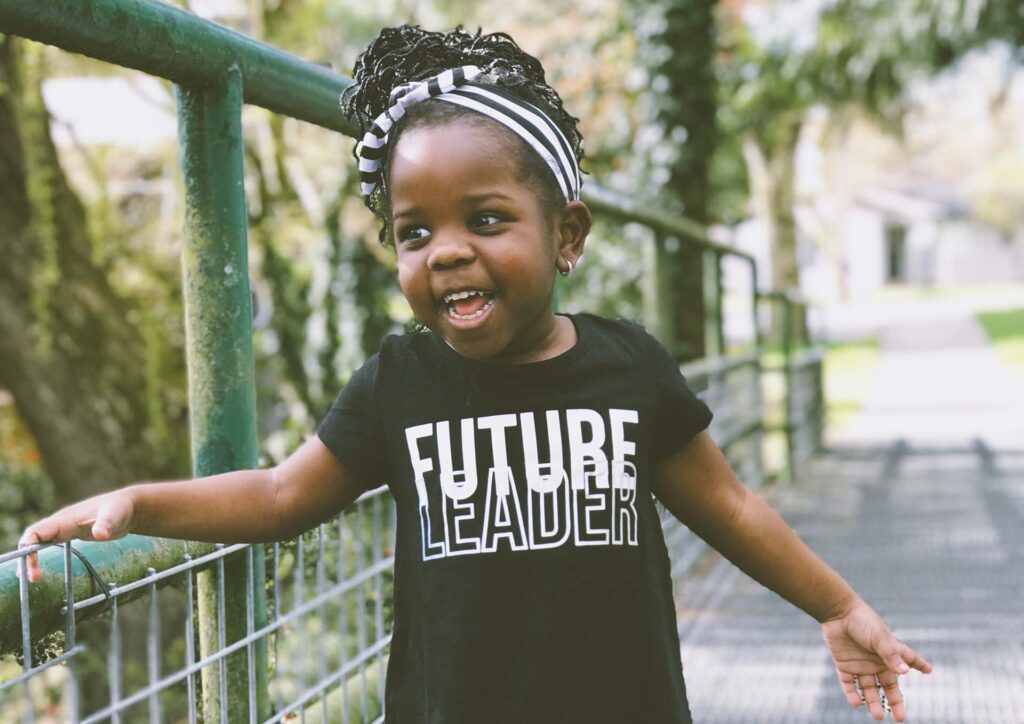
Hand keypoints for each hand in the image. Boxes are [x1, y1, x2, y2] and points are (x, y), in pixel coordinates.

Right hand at [17, 491, 136, 583]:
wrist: (129, 507)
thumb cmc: (120, 509)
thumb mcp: (114, 516)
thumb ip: (106, 524)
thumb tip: (99, 534)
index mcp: (66, 519)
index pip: (37, 531)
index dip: (29, 547)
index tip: (32, 565)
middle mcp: (61, 523)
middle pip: (33, 538)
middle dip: (28, 556)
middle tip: (33, 578)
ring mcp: (65, 528)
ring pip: (39, 541)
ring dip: (32, 558)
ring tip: (34, 578)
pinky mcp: (71, 533)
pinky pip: (48, 543)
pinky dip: (40, 555)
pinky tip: (40, 571)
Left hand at [821, 600, 931, 720]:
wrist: (836, 612)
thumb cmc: (862, 621)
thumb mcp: (879, 637)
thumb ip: (891, 655)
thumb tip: (906, 672)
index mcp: (889, 652)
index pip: (908, 659)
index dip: (918, 664)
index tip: (929, 670)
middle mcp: (876, 660)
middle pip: (888, 685)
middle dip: (894, 701)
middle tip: (900, 718)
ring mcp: (860, 664)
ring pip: (868, 688)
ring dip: (872, 702)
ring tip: (877, 716)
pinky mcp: (844, 665)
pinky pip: (849, 683)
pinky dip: (852, 694)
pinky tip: (856, 702)